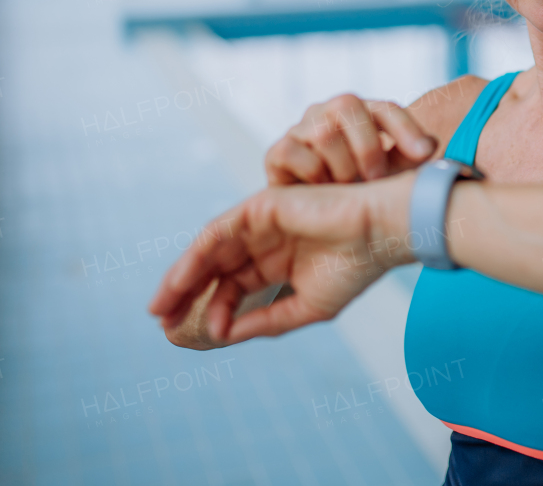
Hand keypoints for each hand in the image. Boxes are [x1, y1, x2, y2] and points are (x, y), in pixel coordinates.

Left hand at [148, 174, 415, 344]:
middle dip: (184, 294)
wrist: (383, 232)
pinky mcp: (261, 206)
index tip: (186, 337)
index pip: (233, 288)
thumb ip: (266, 320)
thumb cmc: (358, 265)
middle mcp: (265, 242)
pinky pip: (220, 231)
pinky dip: (198, 255)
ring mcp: (262, 222)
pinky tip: (181, 279)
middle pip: (214, 269)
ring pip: (211, 251)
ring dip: (182, 277)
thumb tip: (222, 335)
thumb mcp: (308, 305)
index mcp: (278, 263)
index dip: (210, 311)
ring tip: (160, 305)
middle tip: (159, 321)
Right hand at [264, 95, 436, 184]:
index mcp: (361, 115)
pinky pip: (291, 152)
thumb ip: (413, 159)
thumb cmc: (361, 193)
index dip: (406, 128)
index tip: (425, 153)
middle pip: (347, 105)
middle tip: (375, 179)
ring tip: (348, 188)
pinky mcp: (277, 152)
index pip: (385, 109)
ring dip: (341, 165)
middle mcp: (328, 114)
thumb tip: (432, 148)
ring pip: (322, 130)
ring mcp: (301, 130)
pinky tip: (322, 189)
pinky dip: (311, 173)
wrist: (321, 218)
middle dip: (367, 146)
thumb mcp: (393, 176)